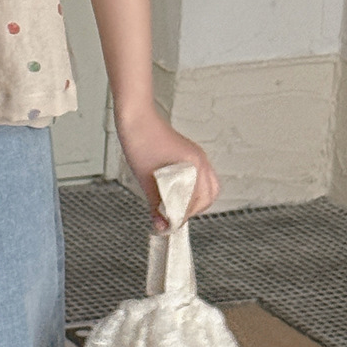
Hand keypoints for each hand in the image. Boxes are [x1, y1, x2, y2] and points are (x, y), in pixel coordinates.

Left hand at [113, 102, 219, 230]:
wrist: (136, 119)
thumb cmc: (141, 145)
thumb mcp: (146, 181)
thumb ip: (156, 206)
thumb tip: (161, 227)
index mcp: (195, 166)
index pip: (199, 201)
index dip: (184, 215)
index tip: (169, 224)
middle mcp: (201, 160)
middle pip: (210, 194)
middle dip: (194, 209)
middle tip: (174, 216)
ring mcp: (197, 155)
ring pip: (207, 185)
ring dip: (194, 198)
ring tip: (174, 205)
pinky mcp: (190, 153)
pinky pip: (199, 175)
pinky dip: (191, 187)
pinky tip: (173, 191)